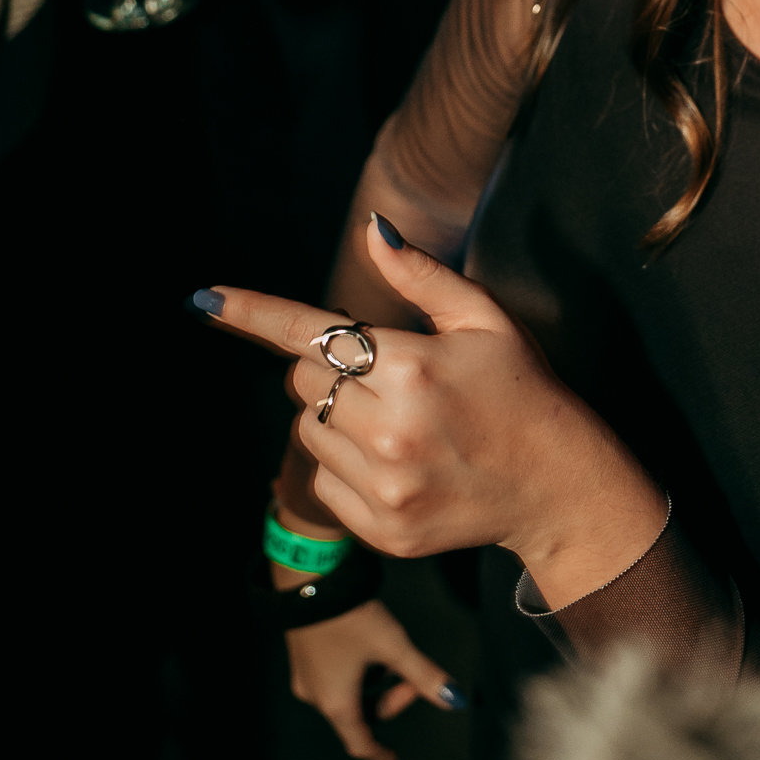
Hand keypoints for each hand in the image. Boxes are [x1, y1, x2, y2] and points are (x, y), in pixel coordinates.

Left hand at [198, 224, 665, 610]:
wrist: (556, 484)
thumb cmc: (521, 388)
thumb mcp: (484, 319)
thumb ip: (422, 275)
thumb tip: (371, 230)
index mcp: (414, 368)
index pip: (314, 333)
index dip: (253, 313)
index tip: (203, 299)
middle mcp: (393, 430)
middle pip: (304, 380)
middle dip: (328, 367)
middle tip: (382, 372)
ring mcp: (385, 487)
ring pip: (308, 431)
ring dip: (333, 415)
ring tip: (395, 419)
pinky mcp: (382, 528)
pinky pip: (323, 482)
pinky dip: (345, 464)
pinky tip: (397, 460)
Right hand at [285, 597, 461, 759]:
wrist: (309, 580)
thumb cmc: (350, 618)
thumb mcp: (394, 646)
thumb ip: (425, 675)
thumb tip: (455, 701)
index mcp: (336, 704)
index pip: (359, 744)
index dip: (379, 752)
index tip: (392, 756)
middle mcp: (316, 696)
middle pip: (358, 714)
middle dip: (389, 699)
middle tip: (411, 677)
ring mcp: (305, 675)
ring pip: (346, 693)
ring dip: (374, 684)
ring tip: (394, 658)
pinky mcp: (303, 654)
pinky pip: (333, 677)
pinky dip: (356, 673)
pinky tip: (371, 647)